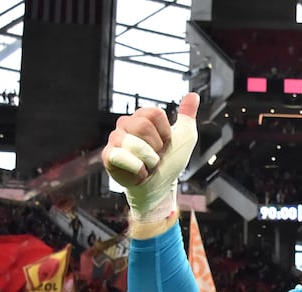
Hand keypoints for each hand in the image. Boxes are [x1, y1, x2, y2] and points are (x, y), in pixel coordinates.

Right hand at [102, 93, 199, 222]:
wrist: (161, 186)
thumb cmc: (170, 161)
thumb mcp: (185, 137)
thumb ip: (187, 116)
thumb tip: (193, 95)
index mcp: (142, 116)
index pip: (154, 113)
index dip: (166, 132)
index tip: (166, 143)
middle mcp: (125, 124)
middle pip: (142, 126)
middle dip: (156, 146)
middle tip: (156, 155)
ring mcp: (114, 139)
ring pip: (134, 143)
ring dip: (149, 159)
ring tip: (147, 164)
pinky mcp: (108, 156)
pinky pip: (122, 157)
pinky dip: (138, 169)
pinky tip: (139, 172)